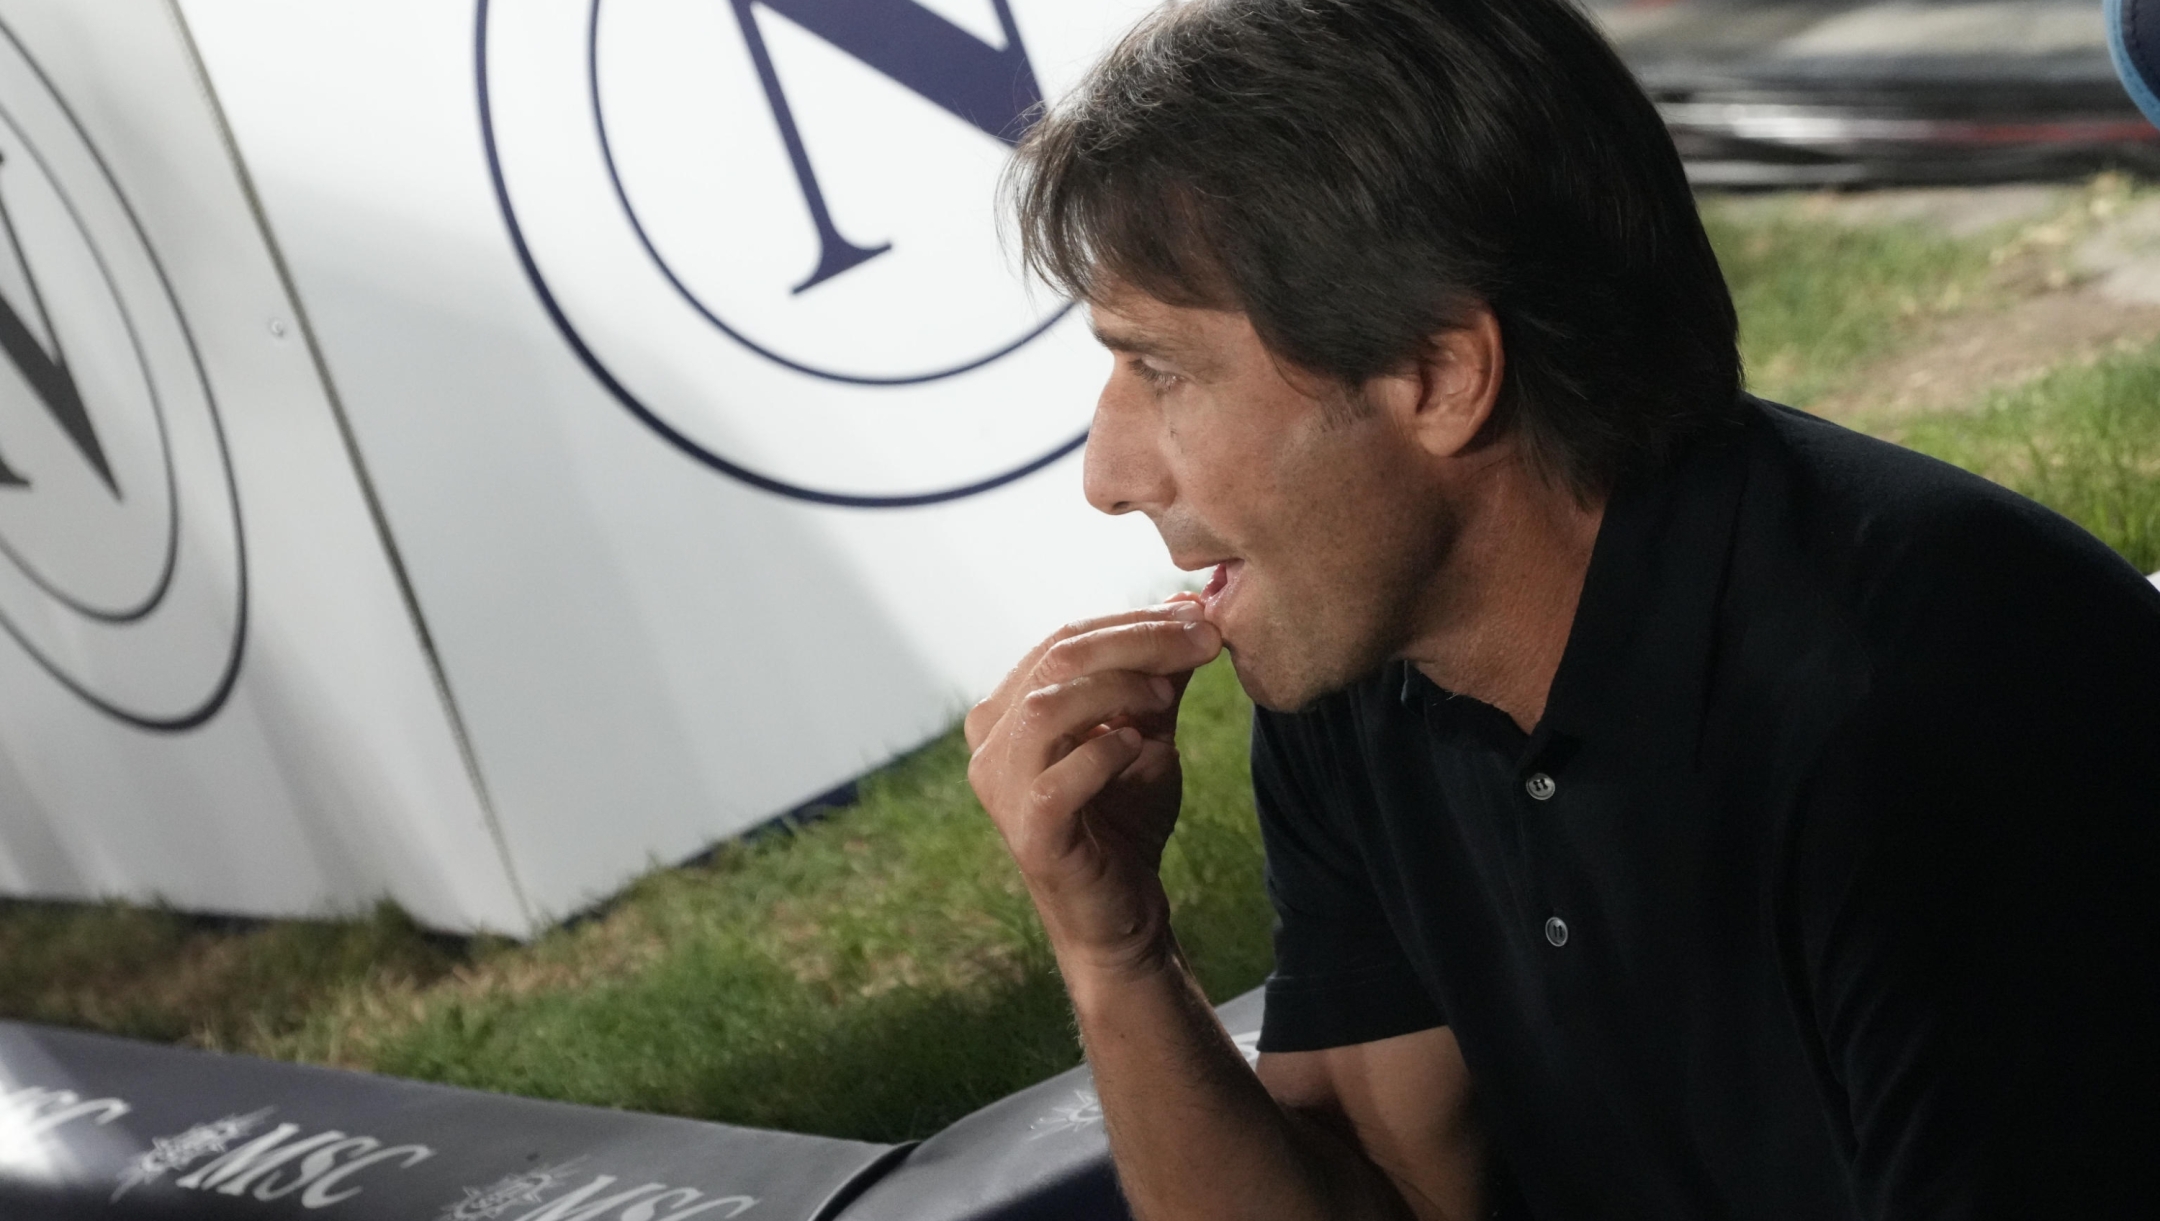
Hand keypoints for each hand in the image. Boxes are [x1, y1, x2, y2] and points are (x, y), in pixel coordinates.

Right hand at [965, 596, 1223, 973]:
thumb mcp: (1146, 731)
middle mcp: (990, 743)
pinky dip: (1105, 753)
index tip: (1199, 617)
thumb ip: (1158, 676)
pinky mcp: (1028, 833)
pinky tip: (1140, 748)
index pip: (1064, 639)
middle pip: (1058, 660)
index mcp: (1008, 709)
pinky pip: (1059, 778)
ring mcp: (1001, 789)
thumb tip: (1185, 606)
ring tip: (1168, 696)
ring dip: (1120, 689)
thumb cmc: (1124, 818)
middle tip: (1203, 641)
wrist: (1122, 912)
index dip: (1134, 620)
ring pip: (1048, 707)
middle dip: (1139, 641)